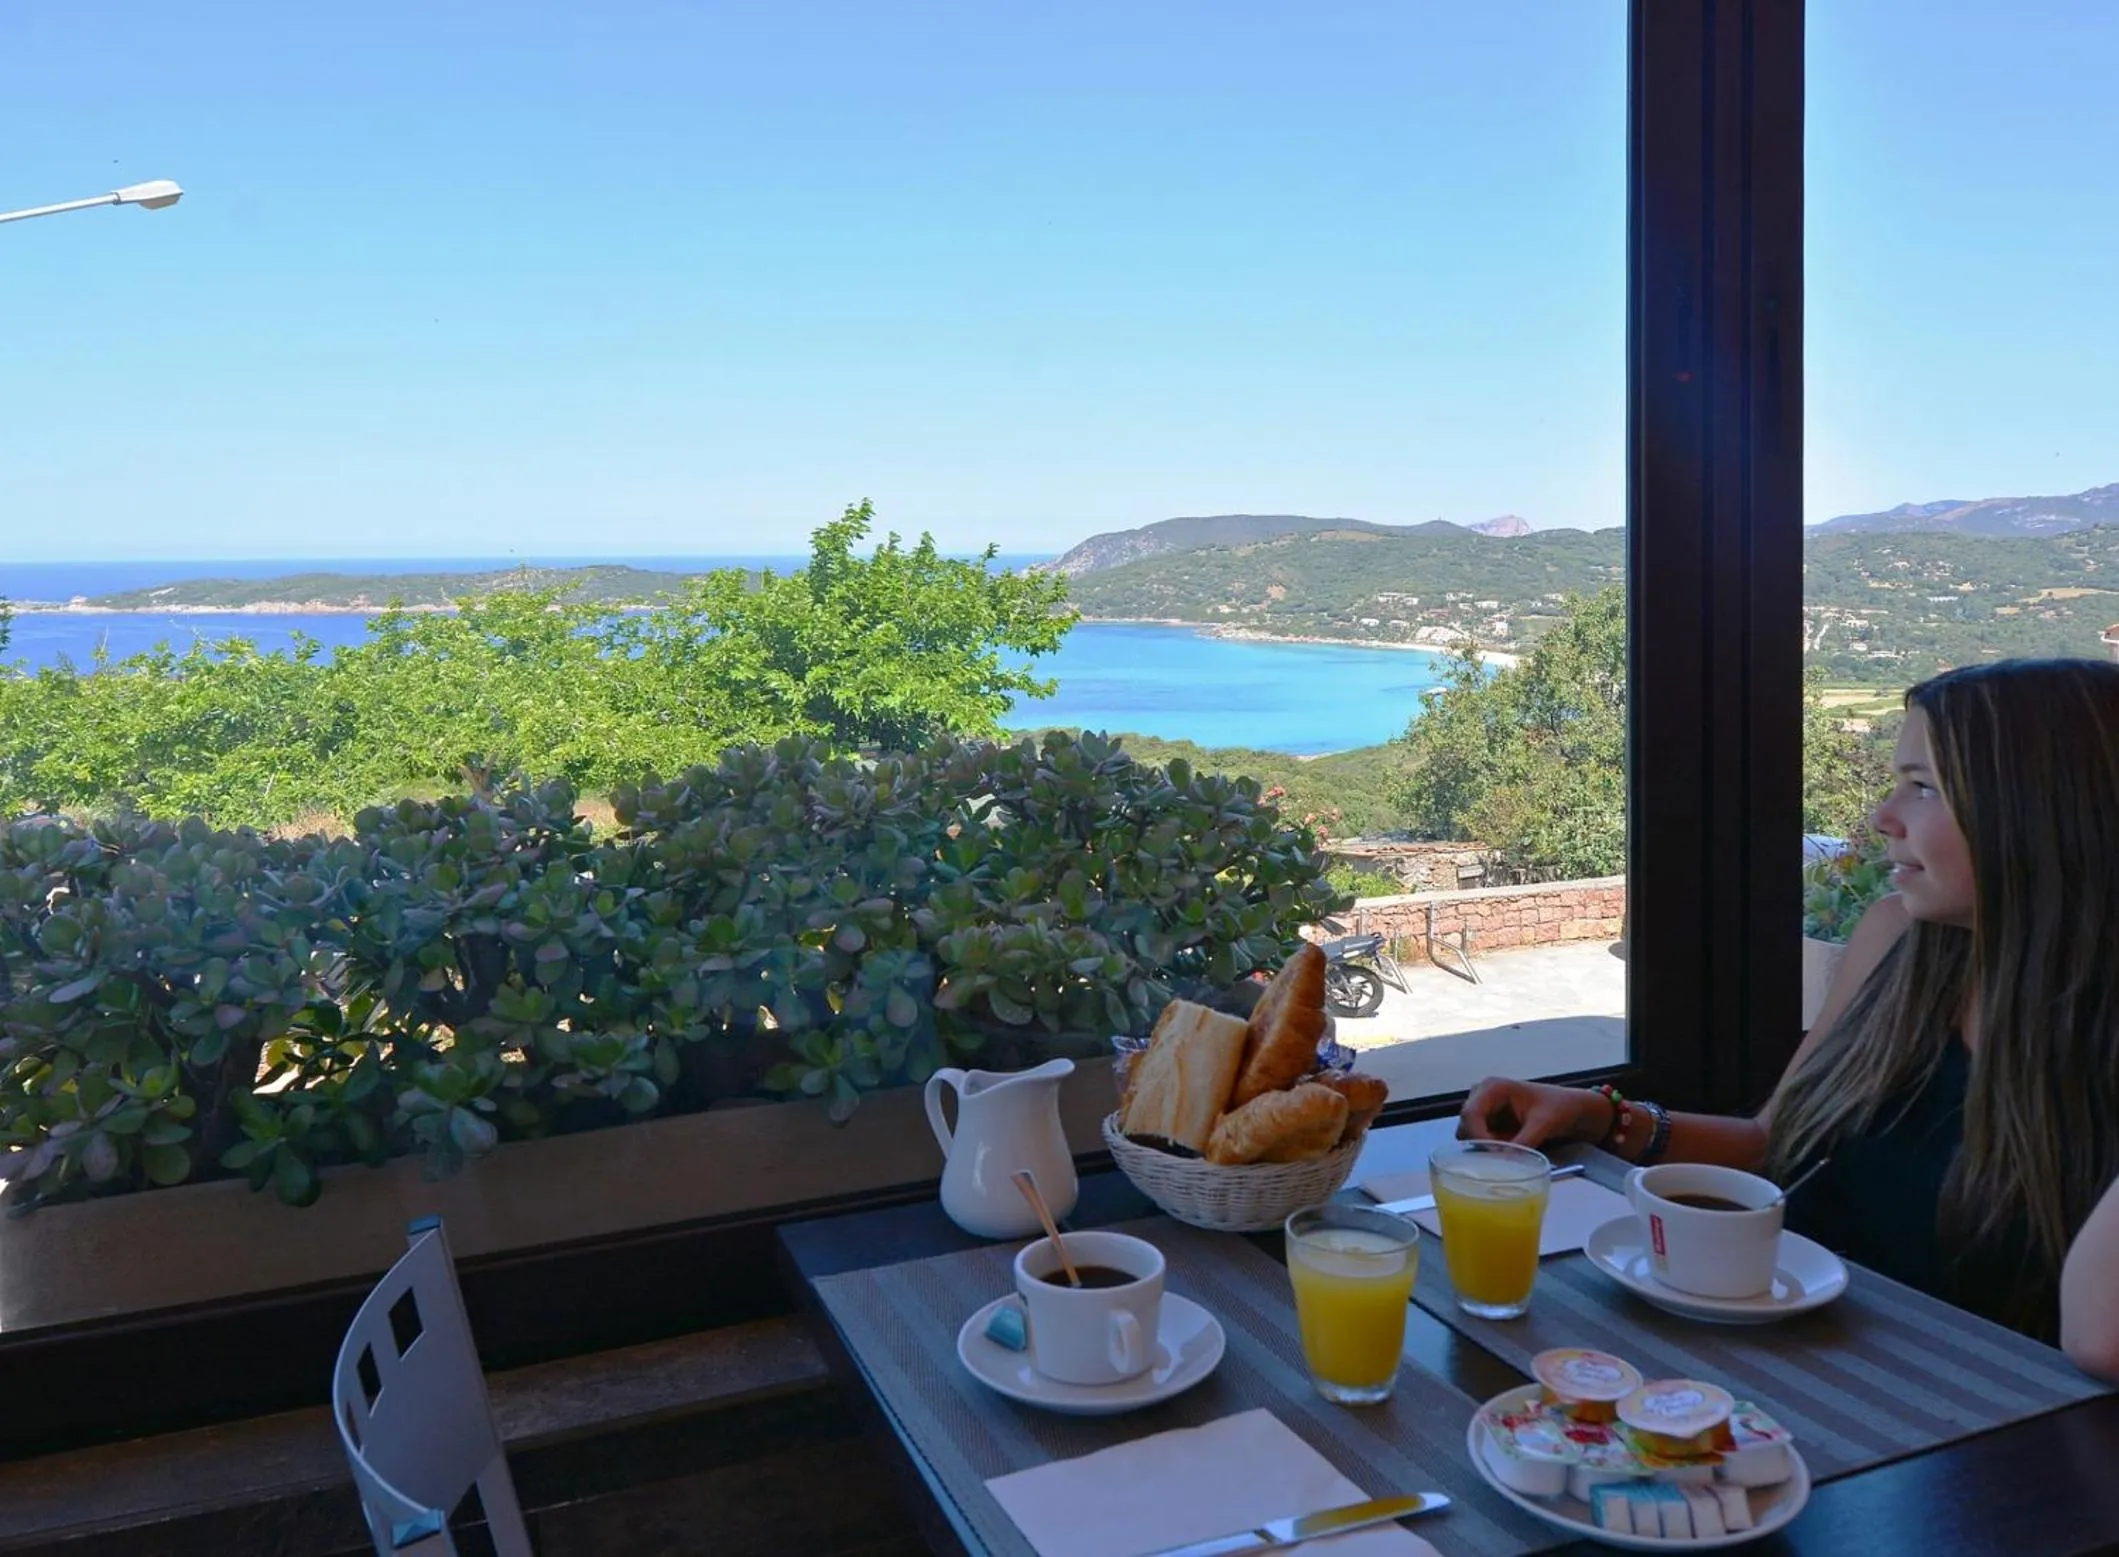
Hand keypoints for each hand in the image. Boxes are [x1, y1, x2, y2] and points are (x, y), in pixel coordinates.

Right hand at [1457, 1077, 1608, 1147]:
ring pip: (1469, 1135)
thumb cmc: (1560, 1107)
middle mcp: (1482, 1095)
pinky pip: (1480, 1141)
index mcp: (1493, 1087)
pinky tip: (1509, 1153)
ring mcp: (1484, 1109)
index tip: (1494, 1155)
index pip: (1470, 1114)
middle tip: (1502, 1158)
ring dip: (1485, 1148)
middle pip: (1465, 1125)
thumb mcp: (1544, 1124)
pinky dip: (1491, 1150)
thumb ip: (1524, 1141)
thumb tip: (1506, 1161)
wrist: (1572, 1109)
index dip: (1478, 1137)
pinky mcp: (1489, 1123)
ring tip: (1509, 1154)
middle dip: (1481, 1144)